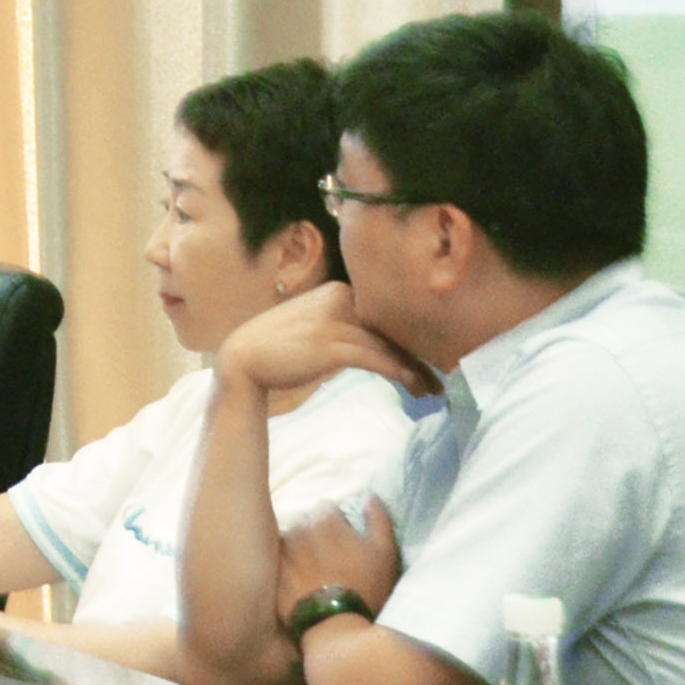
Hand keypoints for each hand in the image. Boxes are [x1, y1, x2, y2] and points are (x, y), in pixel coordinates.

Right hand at [216, 282, 433, 403]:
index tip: (430, 362)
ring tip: (432, 392)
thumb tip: (378, 342)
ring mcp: (333, 322)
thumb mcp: (316, 326)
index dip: (411, 341)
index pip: (385, 316)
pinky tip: (412, 384)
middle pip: (390, 330)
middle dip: (418, 357)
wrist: (244, 358)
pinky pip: (372, 358)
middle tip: (440, 381)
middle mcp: (338, 301)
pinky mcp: (329, 345)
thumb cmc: (281, 346)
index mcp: (338, 292)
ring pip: (386, 346)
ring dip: (414, 371)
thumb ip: (345, 326)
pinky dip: (396, 371)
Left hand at [276, 495, 401, 623]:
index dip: (339, 525)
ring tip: (316, 575)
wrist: (338, 627)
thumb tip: (370, 496)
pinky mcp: (271, 572)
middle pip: (307, 523)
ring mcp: (281, 550)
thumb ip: (378, 519)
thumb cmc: (367, 588)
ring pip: (291, 542)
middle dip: (317, 535)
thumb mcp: (385, 553)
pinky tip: (302, 585)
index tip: (346, 544)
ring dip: (301, 551)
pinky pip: (279, 563)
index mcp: (324, 519)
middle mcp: (297, 528)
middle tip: (331, 561)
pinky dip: (288, 569)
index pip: (327, 508)